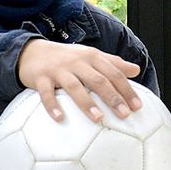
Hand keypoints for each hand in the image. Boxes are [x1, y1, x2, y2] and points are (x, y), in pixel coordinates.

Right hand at [16, 39, 141, 122]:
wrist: (32, 51)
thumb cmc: (67, 58)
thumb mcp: (91, 56)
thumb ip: (113, 63)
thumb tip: (136, 70)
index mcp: (92, 57)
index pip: (113, 73)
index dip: (126, 89)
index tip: (137, 106)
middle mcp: (77, 62)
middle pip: (98, 80)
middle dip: (112, 97)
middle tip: (124, 114)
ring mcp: (58, 70)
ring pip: (75, 86)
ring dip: (86, 102)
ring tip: (98, 118)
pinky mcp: (41, 78)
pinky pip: (46, 93)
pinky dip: (52, 105)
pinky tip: (60, 118)